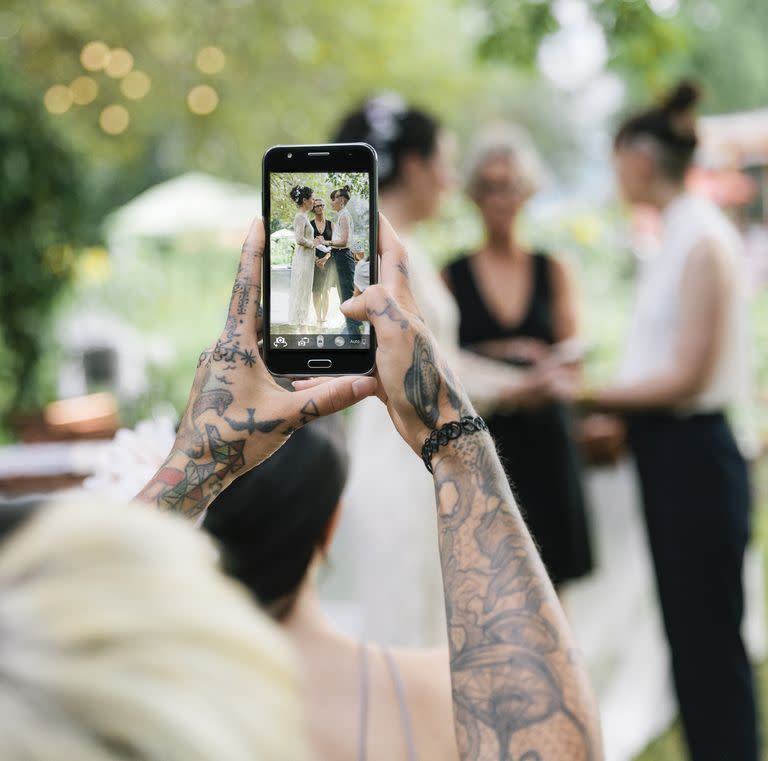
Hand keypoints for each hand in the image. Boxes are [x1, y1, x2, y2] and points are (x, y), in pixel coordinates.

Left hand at [136, 218, 376, 516]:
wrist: (193, 468)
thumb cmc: (232, 441)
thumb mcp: (286, 418)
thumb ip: (327, 399)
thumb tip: (365, 384)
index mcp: (234, 347)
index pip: (246, 290)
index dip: (252, 253)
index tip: (257, 220)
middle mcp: (222, 348)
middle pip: (248, 305)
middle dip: (268, 279)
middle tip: (287, 251)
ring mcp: (218, 363)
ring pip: (247, 330)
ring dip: (268, 315)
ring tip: (292, 300)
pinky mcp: (219, 377)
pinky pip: (244, 350)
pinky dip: (263, 343)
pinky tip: (280, 353)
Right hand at [295, 214, 474, 454]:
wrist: (435, 426)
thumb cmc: (422, 379)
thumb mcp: (399, 333)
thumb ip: (376, 305)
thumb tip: (349, 303)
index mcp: (403, 305)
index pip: (394, 255)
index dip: (382, 228)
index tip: (369, 205)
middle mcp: (398, 320)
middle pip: (375, 281)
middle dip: (356, 260)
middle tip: (332, 246)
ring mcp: (390, 344)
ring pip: (362, 317)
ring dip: (342, 304)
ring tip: (318, 295)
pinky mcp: (382, 369)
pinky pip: (354, 353)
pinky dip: (336, 352)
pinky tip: (319, 358)